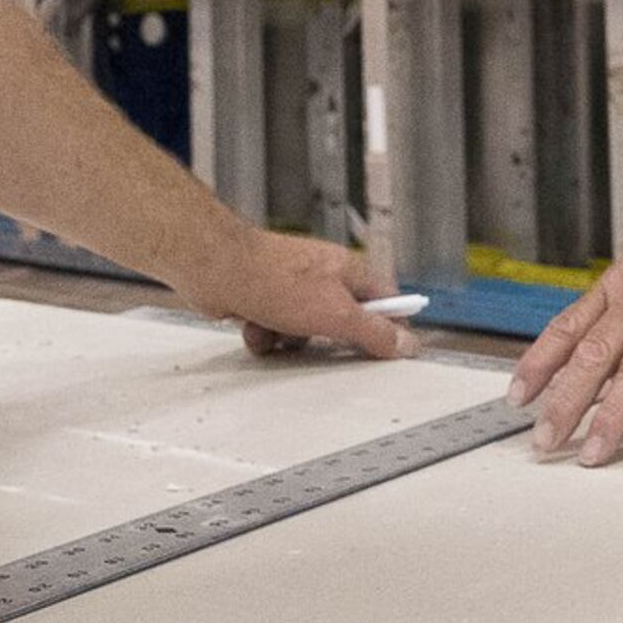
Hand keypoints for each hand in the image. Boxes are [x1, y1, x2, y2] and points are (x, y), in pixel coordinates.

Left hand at [180, 225, 413, 358]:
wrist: (217, 269)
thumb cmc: (274, 280)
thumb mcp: (335, 314)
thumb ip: (373, 331)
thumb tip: (406, 343)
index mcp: (348, 271)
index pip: (385, 300)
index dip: (390, 327)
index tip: (391, 352)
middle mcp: (322, 276)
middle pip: (343, 320)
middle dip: (328, 339)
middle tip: (320, 343)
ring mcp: (292, 288)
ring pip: (305, 332)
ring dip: (291, 341)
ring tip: (277, 330)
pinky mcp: (265, 299)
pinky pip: (276, 331)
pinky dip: (266, 336)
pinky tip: (254, 326)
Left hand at [509, 199, 622, 463]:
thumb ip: (619, 315)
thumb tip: (591, 364)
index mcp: (619, 285)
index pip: (567, 327)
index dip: (539, 364)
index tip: (518, 398)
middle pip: (594, 356)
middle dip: (565, 402)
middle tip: (546, 439)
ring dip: (610, 416)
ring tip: (594, 451)